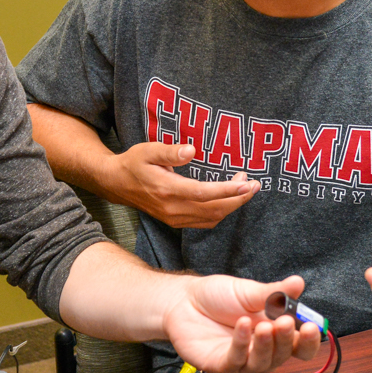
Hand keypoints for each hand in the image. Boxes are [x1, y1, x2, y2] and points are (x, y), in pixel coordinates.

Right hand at [105, 142, 257, 228]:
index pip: (204, 193)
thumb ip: (170, 151)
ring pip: (212, 218)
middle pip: (214, 209)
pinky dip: (221, 213)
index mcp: (167, 189)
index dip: (228, 190)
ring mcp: (175, 218)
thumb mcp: (148, 150)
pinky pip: (204, 222)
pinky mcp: (176, 221)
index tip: (248, 183)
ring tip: (245, 188)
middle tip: (255, 184)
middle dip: (238, 198)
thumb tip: (191, 150)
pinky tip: (229, 200)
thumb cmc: (134, 163)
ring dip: (232, 205)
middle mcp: (173, 208)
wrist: (116, 184)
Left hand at [161, 273, 321, 372]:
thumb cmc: (216, 298)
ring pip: (263, 363)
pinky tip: (242, 326)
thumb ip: (274, 292)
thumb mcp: (249, 291)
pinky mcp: (222, 365)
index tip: (314, 327)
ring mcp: (243, 360)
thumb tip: (298, 283)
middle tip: (286, 323)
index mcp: (275, 332)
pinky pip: (236, 360)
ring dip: (266, 345)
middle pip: (285, 355)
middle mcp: (262, 349)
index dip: (311, 340)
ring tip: (264, 326)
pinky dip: (241, 344)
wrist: (183, 300)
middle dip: (288, 339)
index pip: (301, 344)